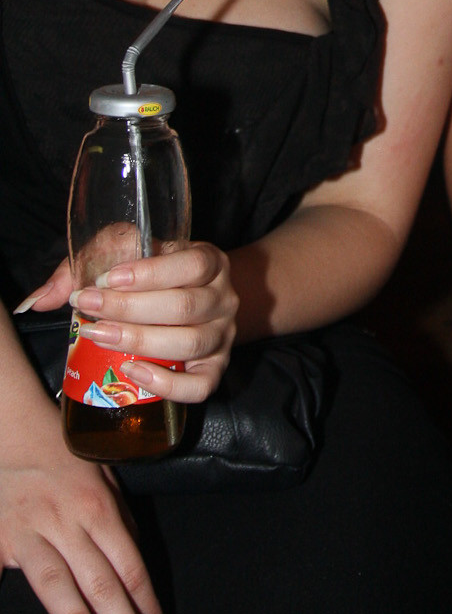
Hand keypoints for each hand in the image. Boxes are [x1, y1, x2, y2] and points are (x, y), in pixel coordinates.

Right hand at [0, 399, 160, 613]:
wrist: (14, 429)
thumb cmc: (62, 450)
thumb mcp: (104, 474)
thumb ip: (119, 516)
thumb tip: (133, 553)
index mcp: (97, 507)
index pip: (129, 564)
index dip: (144, 599)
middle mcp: (67, 523)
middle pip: (98, 582)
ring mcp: (30, 534)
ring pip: (56, 586)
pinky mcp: (0, 539)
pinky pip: (0, 568)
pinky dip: (4, 583)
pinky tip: (20, 611)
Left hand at [65, 243, 237, 402]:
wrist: (191, 300)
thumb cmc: (154, 275)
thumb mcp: (126, 253)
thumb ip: (86, 264)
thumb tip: (40, 300)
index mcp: (210, 261)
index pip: (192, 264)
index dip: (150, 273)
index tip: (107, 279)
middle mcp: (223, 298)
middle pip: (185, 306)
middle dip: (131, 309)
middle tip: (89, 309)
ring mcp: (222, 337)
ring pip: (189, 344)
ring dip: (140, 342)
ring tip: (100, 337)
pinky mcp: (214, 371)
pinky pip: (199, 386)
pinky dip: (166, 383)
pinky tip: (132, 372)